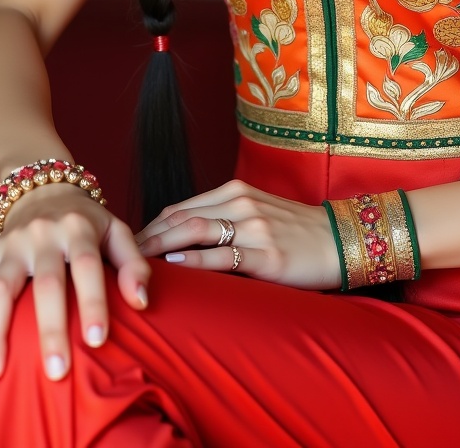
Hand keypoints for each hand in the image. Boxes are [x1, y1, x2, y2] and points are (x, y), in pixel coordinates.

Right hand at [0, 183, 149, 382]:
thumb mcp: (116, 231)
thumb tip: (142, 302)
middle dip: (50, 329)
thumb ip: (133, 263)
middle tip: (56, 373)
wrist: (44, 189)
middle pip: (45, 283)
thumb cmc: (87, 222)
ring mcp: (11, 244)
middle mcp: (42, 234)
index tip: (97, 341)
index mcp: (78, 228)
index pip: (86, 265)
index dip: (93, 302)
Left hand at [136, 178, 341, 290]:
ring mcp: (254, 227)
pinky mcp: (266, 255)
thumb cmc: (296, 232)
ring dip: (159, 248)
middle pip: (180, 218)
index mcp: (236, 191)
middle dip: (145, 238)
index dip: (150, 227)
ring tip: (134, 264)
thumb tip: (181, 242)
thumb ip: (224, 219)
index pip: (179, 208)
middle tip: (118, 259)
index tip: (127, 246)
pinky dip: (193, 261)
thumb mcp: (258, 214)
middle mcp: (241, 203)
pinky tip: (173, 267)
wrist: (340, 240)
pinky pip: (222, 256)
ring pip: (194, 231)